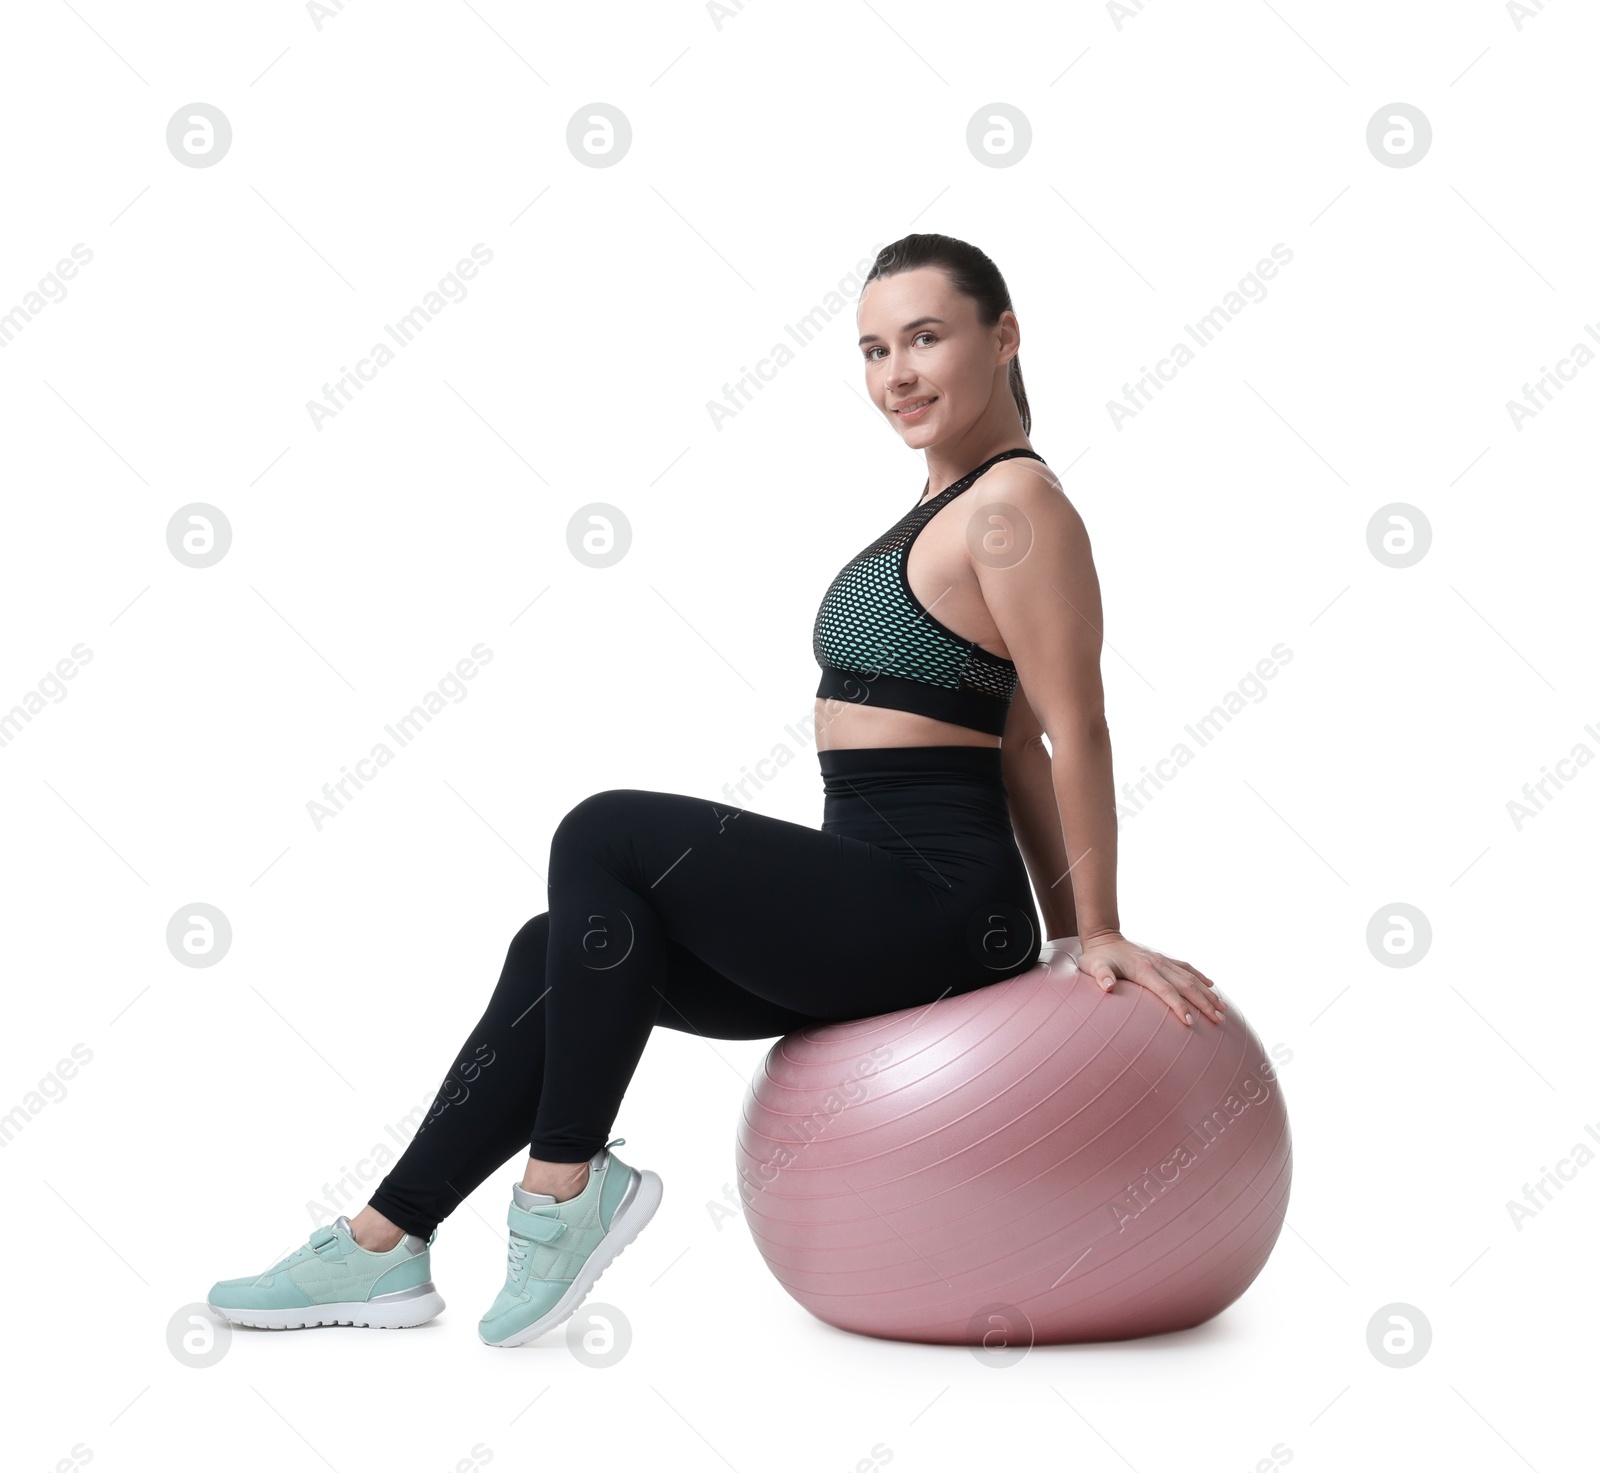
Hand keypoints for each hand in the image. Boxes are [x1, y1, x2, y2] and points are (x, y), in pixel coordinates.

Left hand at [1074, 932, 1224, 1027]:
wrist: (1102, 937)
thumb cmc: (1096, 957)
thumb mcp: (1093, 967)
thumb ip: (1101, 976)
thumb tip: (1107, 986)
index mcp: (1143, 969)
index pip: (1165, 990)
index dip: (1178, 1006)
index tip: (1191, 1022)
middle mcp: (1157, 964)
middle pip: (1185, 985)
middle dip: (1203, 1003)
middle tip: (1218, 1020)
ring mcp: (1161, 960)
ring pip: (1190, 977)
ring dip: (1207, 993)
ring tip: (1222, 1009)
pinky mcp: (1162, 959)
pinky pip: (1186, 967)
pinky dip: (1200, 976)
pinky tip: (1211, 986)